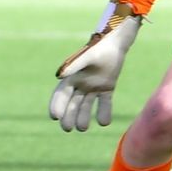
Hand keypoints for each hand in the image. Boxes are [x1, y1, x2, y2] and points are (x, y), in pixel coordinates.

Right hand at [49, 0, 144, 131]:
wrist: (116, 42)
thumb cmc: (98, 47)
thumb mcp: (86, 57)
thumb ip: (74, 66)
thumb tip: (59, 76)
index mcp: (72, 76)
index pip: (61, 94)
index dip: (57, 105)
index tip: (55, 117)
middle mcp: (81, 83)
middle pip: (71, 104)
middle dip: (68, 116)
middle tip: (68, 129)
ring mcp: (93, 86)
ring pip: (85, 106)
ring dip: (83, 117)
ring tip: (83, 128)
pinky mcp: (107, 88)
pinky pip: (104, 103)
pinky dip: (104, 112)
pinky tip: (104, 122)